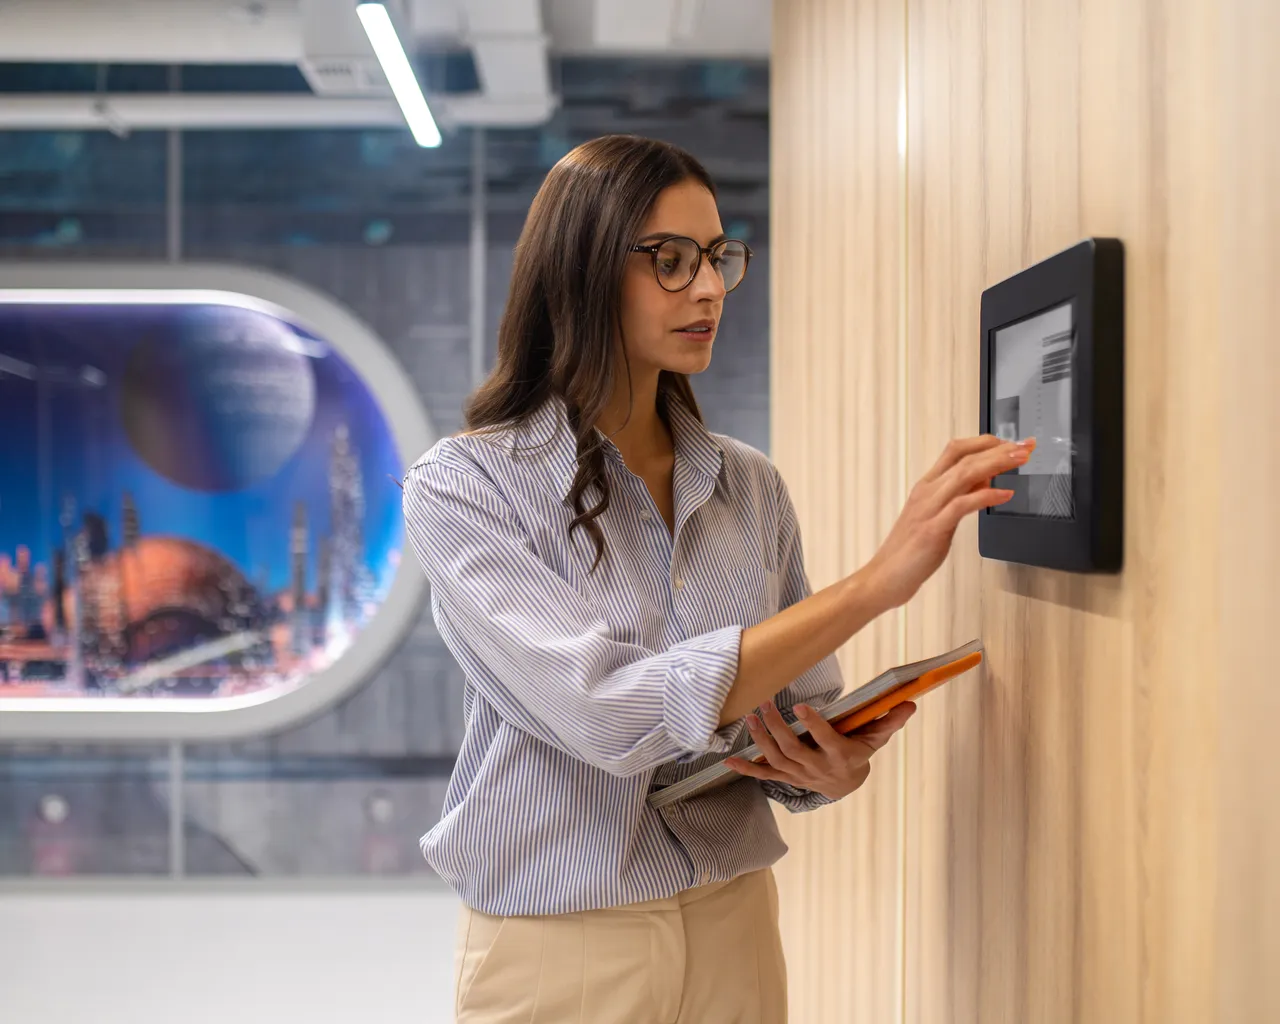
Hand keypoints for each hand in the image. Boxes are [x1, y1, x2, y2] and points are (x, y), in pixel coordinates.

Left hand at [723, 700, 916, 800]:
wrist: (845, 784)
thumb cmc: (859, 752)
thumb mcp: (876, 738)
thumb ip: (889, 721)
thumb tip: (910, 703)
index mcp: (839, 756)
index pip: (826, 741)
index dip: (813, 726)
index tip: (801, 707)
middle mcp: (817, 768)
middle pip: (794, 750)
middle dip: (777, 728)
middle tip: (765, 704)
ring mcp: (799, 775)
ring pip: (776, 760)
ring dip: (760, 740)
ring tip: (750, 718)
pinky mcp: (786, 777)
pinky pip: (763, 776)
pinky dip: (746, 769)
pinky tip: (728, 760)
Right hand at [864, 435, 1035, 608]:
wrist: (885, 577)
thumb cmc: (910, 550)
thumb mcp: (938, 516)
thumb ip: (959, 495)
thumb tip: (986, 478)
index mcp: (927, 486)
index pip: (956, 450)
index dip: (986, 442)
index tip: (1012, 443)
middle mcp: (927, 492)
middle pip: (964, 457)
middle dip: (999, 449)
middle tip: (1025, 446)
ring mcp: (929, 509)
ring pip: (964, 474)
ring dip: (996, 464)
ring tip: (1020, 460)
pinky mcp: (933, 530)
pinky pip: (962, 506)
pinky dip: (985, 496)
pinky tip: (1004, 494)